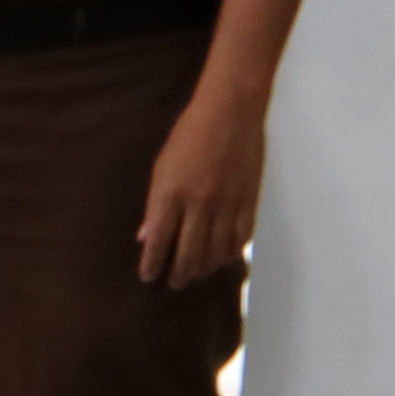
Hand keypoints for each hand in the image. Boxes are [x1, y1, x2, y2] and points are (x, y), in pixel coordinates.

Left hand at [138, 84, 265, 285]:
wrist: (231, 112)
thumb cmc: (189, 134)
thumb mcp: (162, 166)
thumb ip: (155, 204)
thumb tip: (145, 236)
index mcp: (171, 193)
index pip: (159, 239)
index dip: (152, 262)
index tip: (147, 277)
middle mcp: (199, 204)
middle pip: (190, 252)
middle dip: (180, 272)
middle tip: (174, 283)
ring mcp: (227, 204)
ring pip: (217, 250)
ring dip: (205, 267)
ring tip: (197, 273)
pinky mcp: (249, 200)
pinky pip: (241, 236)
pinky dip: (231, 251)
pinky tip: (223, 257)